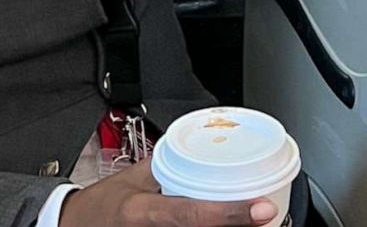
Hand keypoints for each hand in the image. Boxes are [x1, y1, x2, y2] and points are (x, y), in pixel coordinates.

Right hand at [58, 159, 278, 226]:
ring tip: (251, 221)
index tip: (262, 209)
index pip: (192, 214)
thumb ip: (169, 164)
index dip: (230, 213)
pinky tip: (229, 226)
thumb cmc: (102, 206)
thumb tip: (205, 148)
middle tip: (264, 216)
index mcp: (140, 212)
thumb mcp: (133, 179)